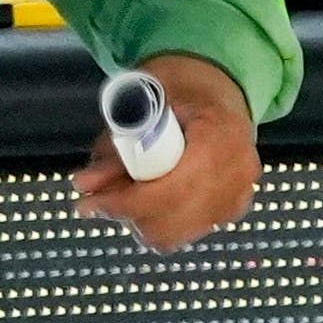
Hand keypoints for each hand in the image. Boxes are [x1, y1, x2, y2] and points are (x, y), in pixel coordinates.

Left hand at [71, 53, 259, 252]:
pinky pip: (185, 232)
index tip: (91, 200)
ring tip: (122, 194)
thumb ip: (116, 141)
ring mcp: (238, 194)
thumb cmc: (184, 89)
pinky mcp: (233, 210)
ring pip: (175, 234)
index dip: (125, 202)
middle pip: (170, 219)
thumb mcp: (145, 99)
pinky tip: (148, 198)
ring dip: (140, 221)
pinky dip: (159, 222)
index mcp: (220, 135)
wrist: (222, 91)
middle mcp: (236, 171)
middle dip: (126, 213)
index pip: (170, 190)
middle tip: (97, 198)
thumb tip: (84, 185)